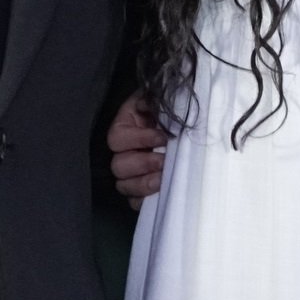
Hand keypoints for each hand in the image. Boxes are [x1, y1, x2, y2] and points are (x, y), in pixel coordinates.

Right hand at [106, 91, 168, 207]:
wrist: (181, 120)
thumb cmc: (168, 109)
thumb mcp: (159, 98)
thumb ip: (154, 99)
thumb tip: (150, 102)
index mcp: (124, 127)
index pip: (118, 139)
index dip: (140, 139)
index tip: (163, 137)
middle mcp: (123, 151)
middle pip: (118, 166)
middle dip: (143, 164)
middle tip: (164, 161)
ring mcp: (130, 173)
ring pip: (124, 186)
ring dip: (144, 184)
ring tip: (164, 178)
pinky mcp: (139, 189)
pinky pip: (134, 201)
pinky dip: (145, 200)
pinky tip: (159, 192)